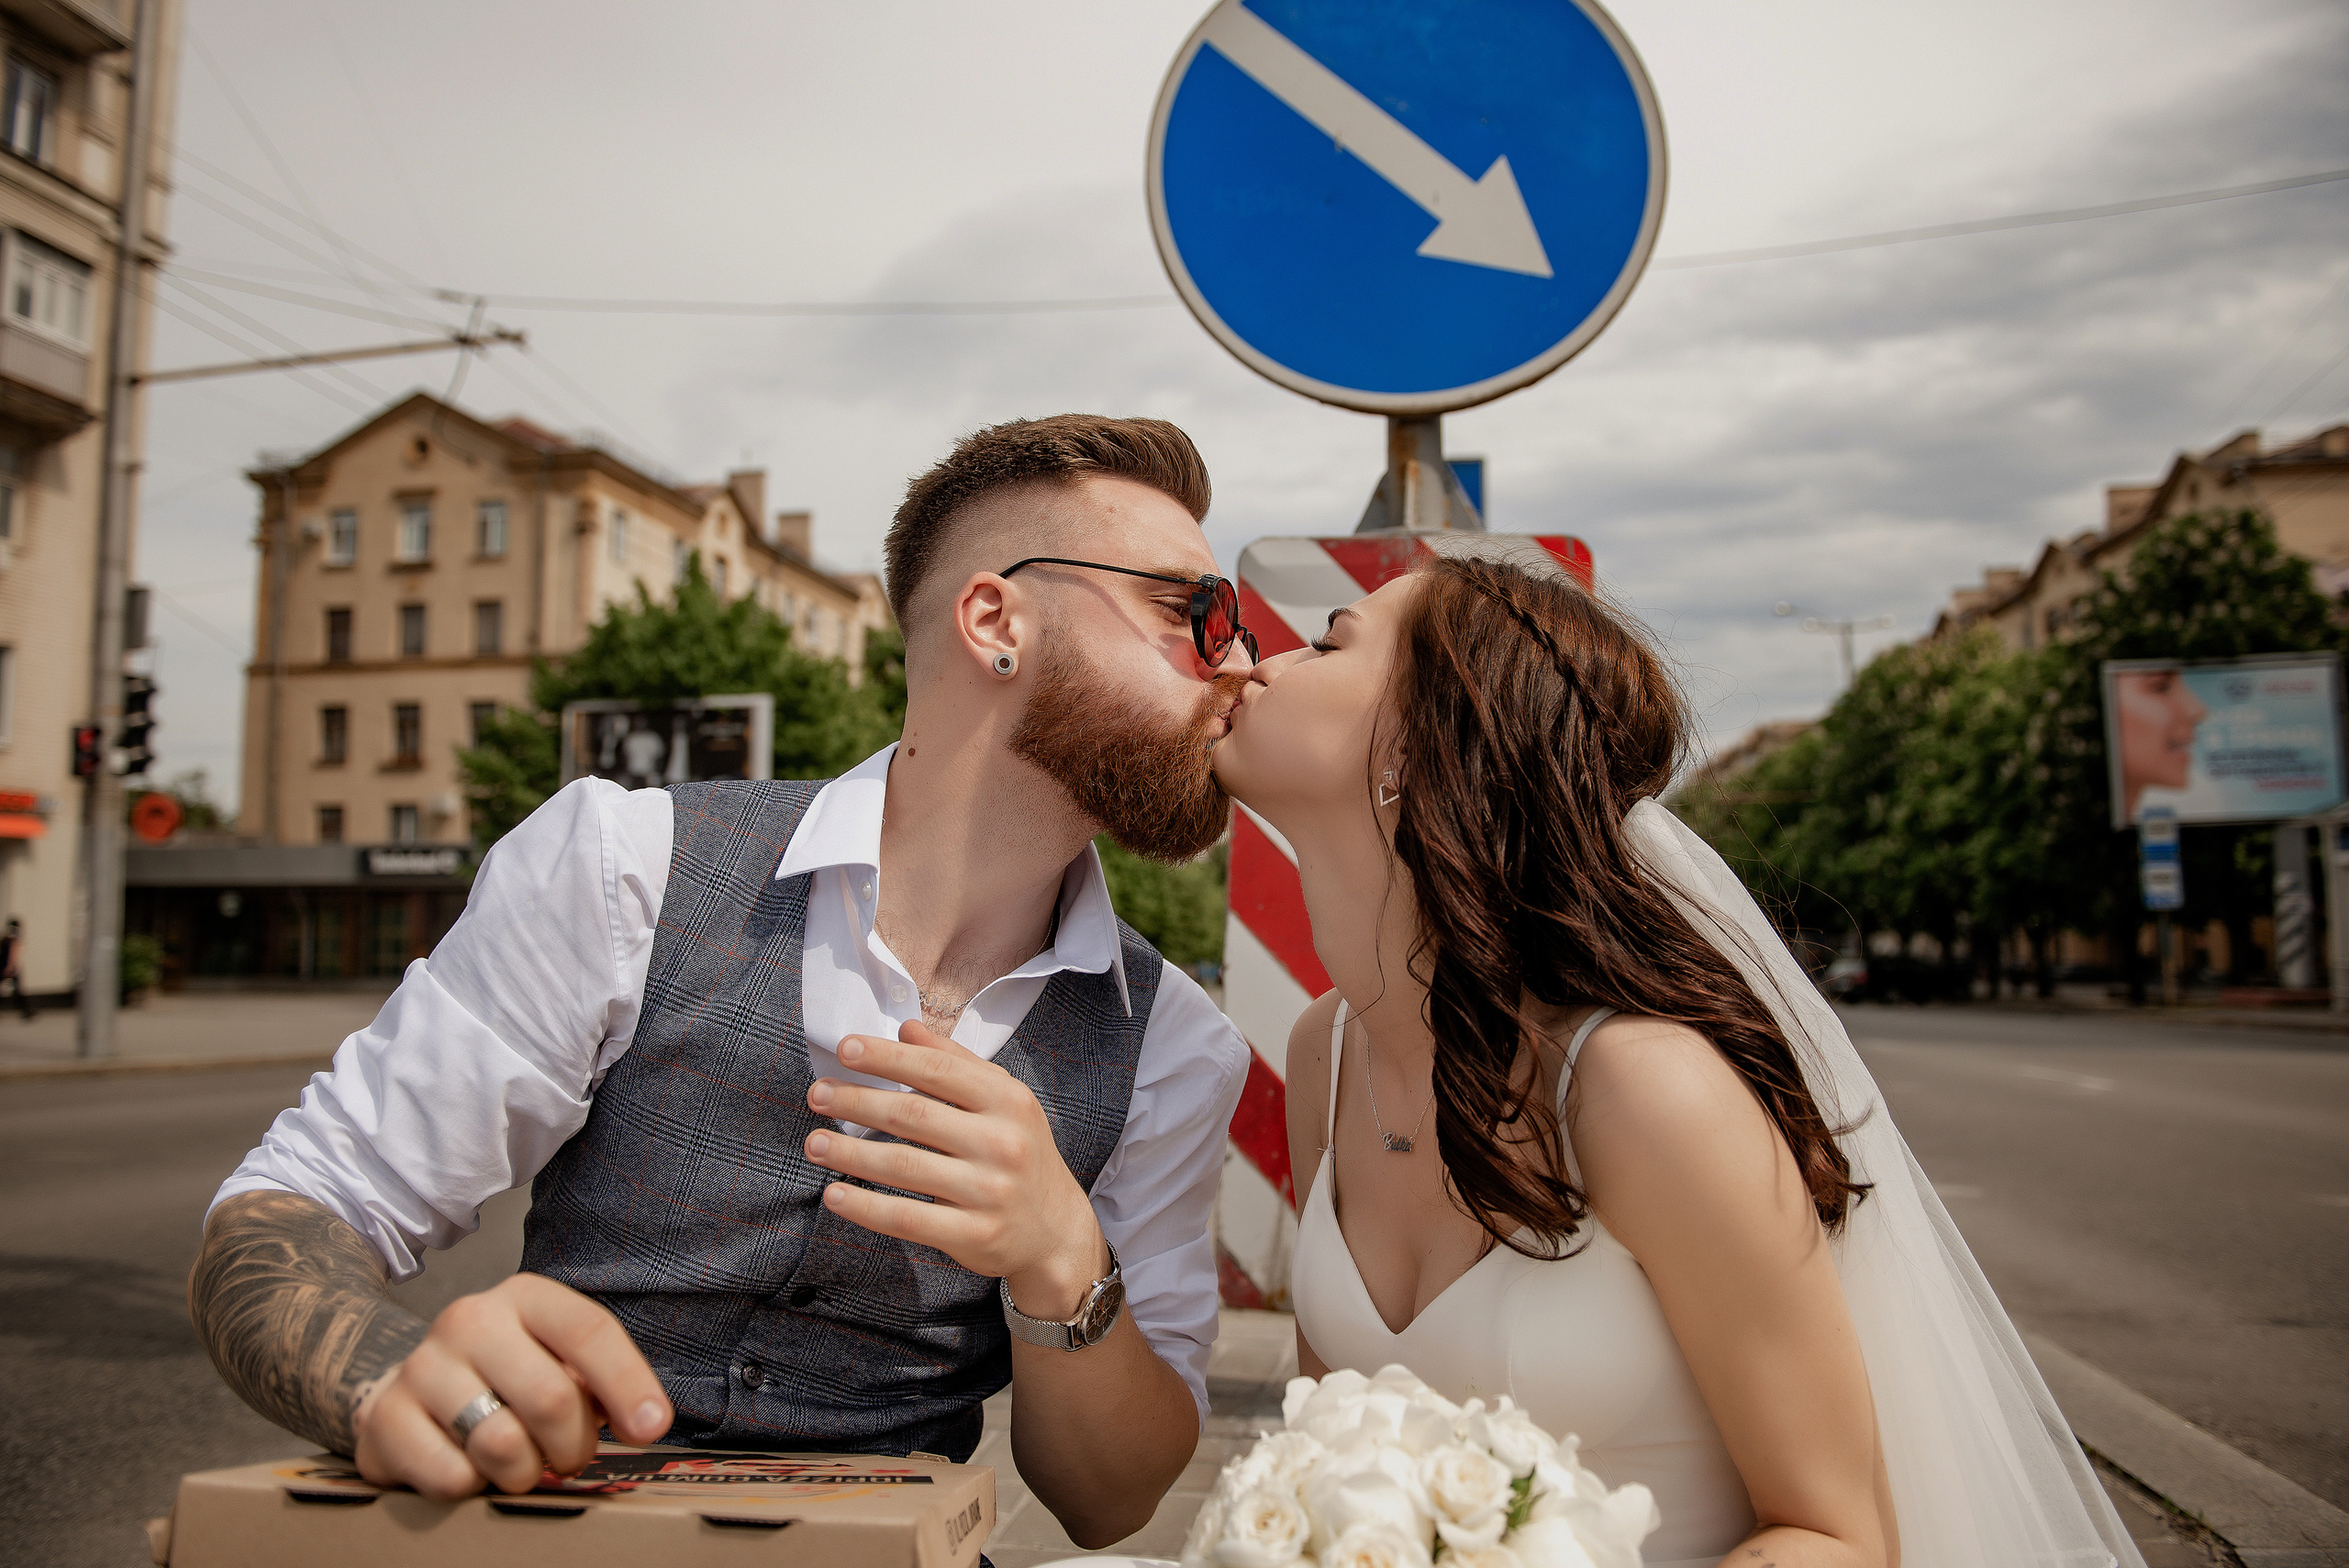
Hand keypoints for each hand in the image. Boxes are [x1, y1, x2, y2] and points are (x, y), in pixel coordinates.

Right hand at [350, 1273, 672, 1499]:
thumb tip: (647, 1422)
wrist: (407, 1391)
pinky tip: (469, 1467)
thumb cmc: (503, 1379)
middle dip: (574, 1446)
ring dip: (525, 1473)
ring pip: (503, 1444)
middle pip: (552, 1398)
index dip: (629, 1383)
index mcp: (525, 1297)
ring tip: (521, 1465)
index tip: (652, 1428)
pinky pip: (453, 1477)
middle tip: (570, 1458)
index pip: (589, 1330)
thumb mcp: (553, 1360)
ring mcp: (422, 1366)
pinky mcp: (384, 1417)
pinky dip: (474, 1488)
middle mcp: (470, 1320)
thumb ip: (597, 1382)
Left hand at [806, 1019, 1107, 1320]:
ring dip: (850, 1153)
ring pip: (904, 1166)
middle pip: (914, 1116)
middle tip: (817, 1094)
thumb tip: (906, 1028)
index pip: (938, 1071)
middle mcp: (1002, 1143)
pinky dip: (866, 1207)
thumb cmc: (1021, 1154)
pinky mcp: (975, 1234)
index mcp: (1008, 1101)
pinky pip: (908, 1219)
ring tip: (814, 1143)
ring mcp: (989, 1191)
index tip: (845, 1048)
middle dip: (858, 1101)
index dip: (888, 1058)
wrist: (1057, 1231)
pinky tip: (834, 1195)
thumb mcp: (1004, 1101)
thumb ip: (956, 1063)